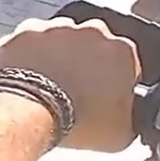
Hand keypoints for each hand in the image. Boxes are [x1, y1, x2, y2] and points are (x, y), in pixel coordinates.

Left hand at [0, 17, 140, 151]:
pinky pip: (33, 40)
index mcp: (122, 52)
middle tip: (77, 90)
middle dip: (89, 63)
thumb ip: (132, 116)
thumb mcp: (120, 133)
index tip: (107, 95)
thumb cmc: (75, 120)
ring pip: (63, 39)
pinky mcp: (28, 29)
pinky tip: (28, 76)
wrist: (29, 111)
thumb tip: (126, 117)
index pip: (128, 64)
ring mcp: (58, 27)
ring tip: (50, 85)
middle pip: (95, 45)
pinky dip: (31, 54)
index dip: (118, 82)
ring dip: (60, 55)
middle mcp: (92, 31)